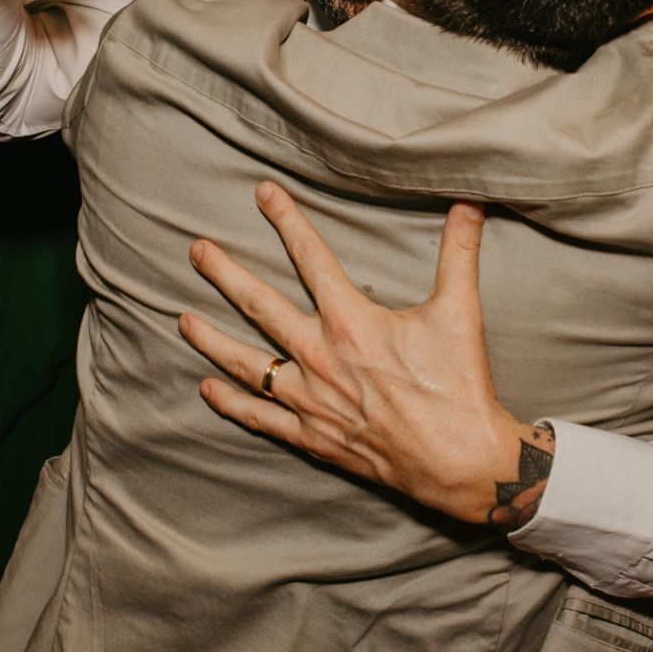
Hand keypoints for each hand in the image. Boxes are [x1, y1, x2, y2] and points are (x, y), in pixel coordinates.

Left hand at [178, 182, 543, 526]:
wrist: (459, 460)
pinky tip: (206, 387)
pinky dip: (229, 402)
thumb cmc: (458, 385)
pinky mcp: (311, 435)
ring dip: (210, 339)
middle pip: (259, 306)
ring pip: (245, 363)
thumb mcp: (460, 310)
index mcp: (351, 321)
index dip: (286, 220)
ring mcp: (310, 399)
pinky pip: (258, 417)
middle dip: (224, 274)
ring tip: (182, 319)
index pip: (311, 258)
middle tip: (196, 250)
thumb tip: (470, 201)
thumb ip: (460, 251)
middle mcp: (320, 357)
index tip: (263, 193)